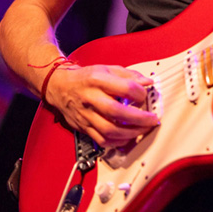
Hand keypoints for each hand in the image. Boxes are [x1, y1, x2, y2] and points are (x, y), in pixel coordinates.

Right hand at [45, 64, 159, 147]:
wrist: (60, 87)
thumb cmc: (86, 78)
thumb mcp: (107, 69)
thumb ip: (129, 75)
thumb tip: (148, 82)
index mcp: (98, 80)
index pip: (124, 88)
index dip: (140, 93)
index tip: (145, 96)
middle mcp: (90, 98)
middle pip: (117, 112)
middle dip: (139, 118)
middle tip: (152, 120)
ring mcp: (86, 115)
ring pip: (109, 130)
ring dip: (130, 133)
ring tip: (143, 130)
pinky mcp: (83, 127)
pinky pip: (101, 140)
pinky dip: (117, 142)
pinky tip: (127, 138)